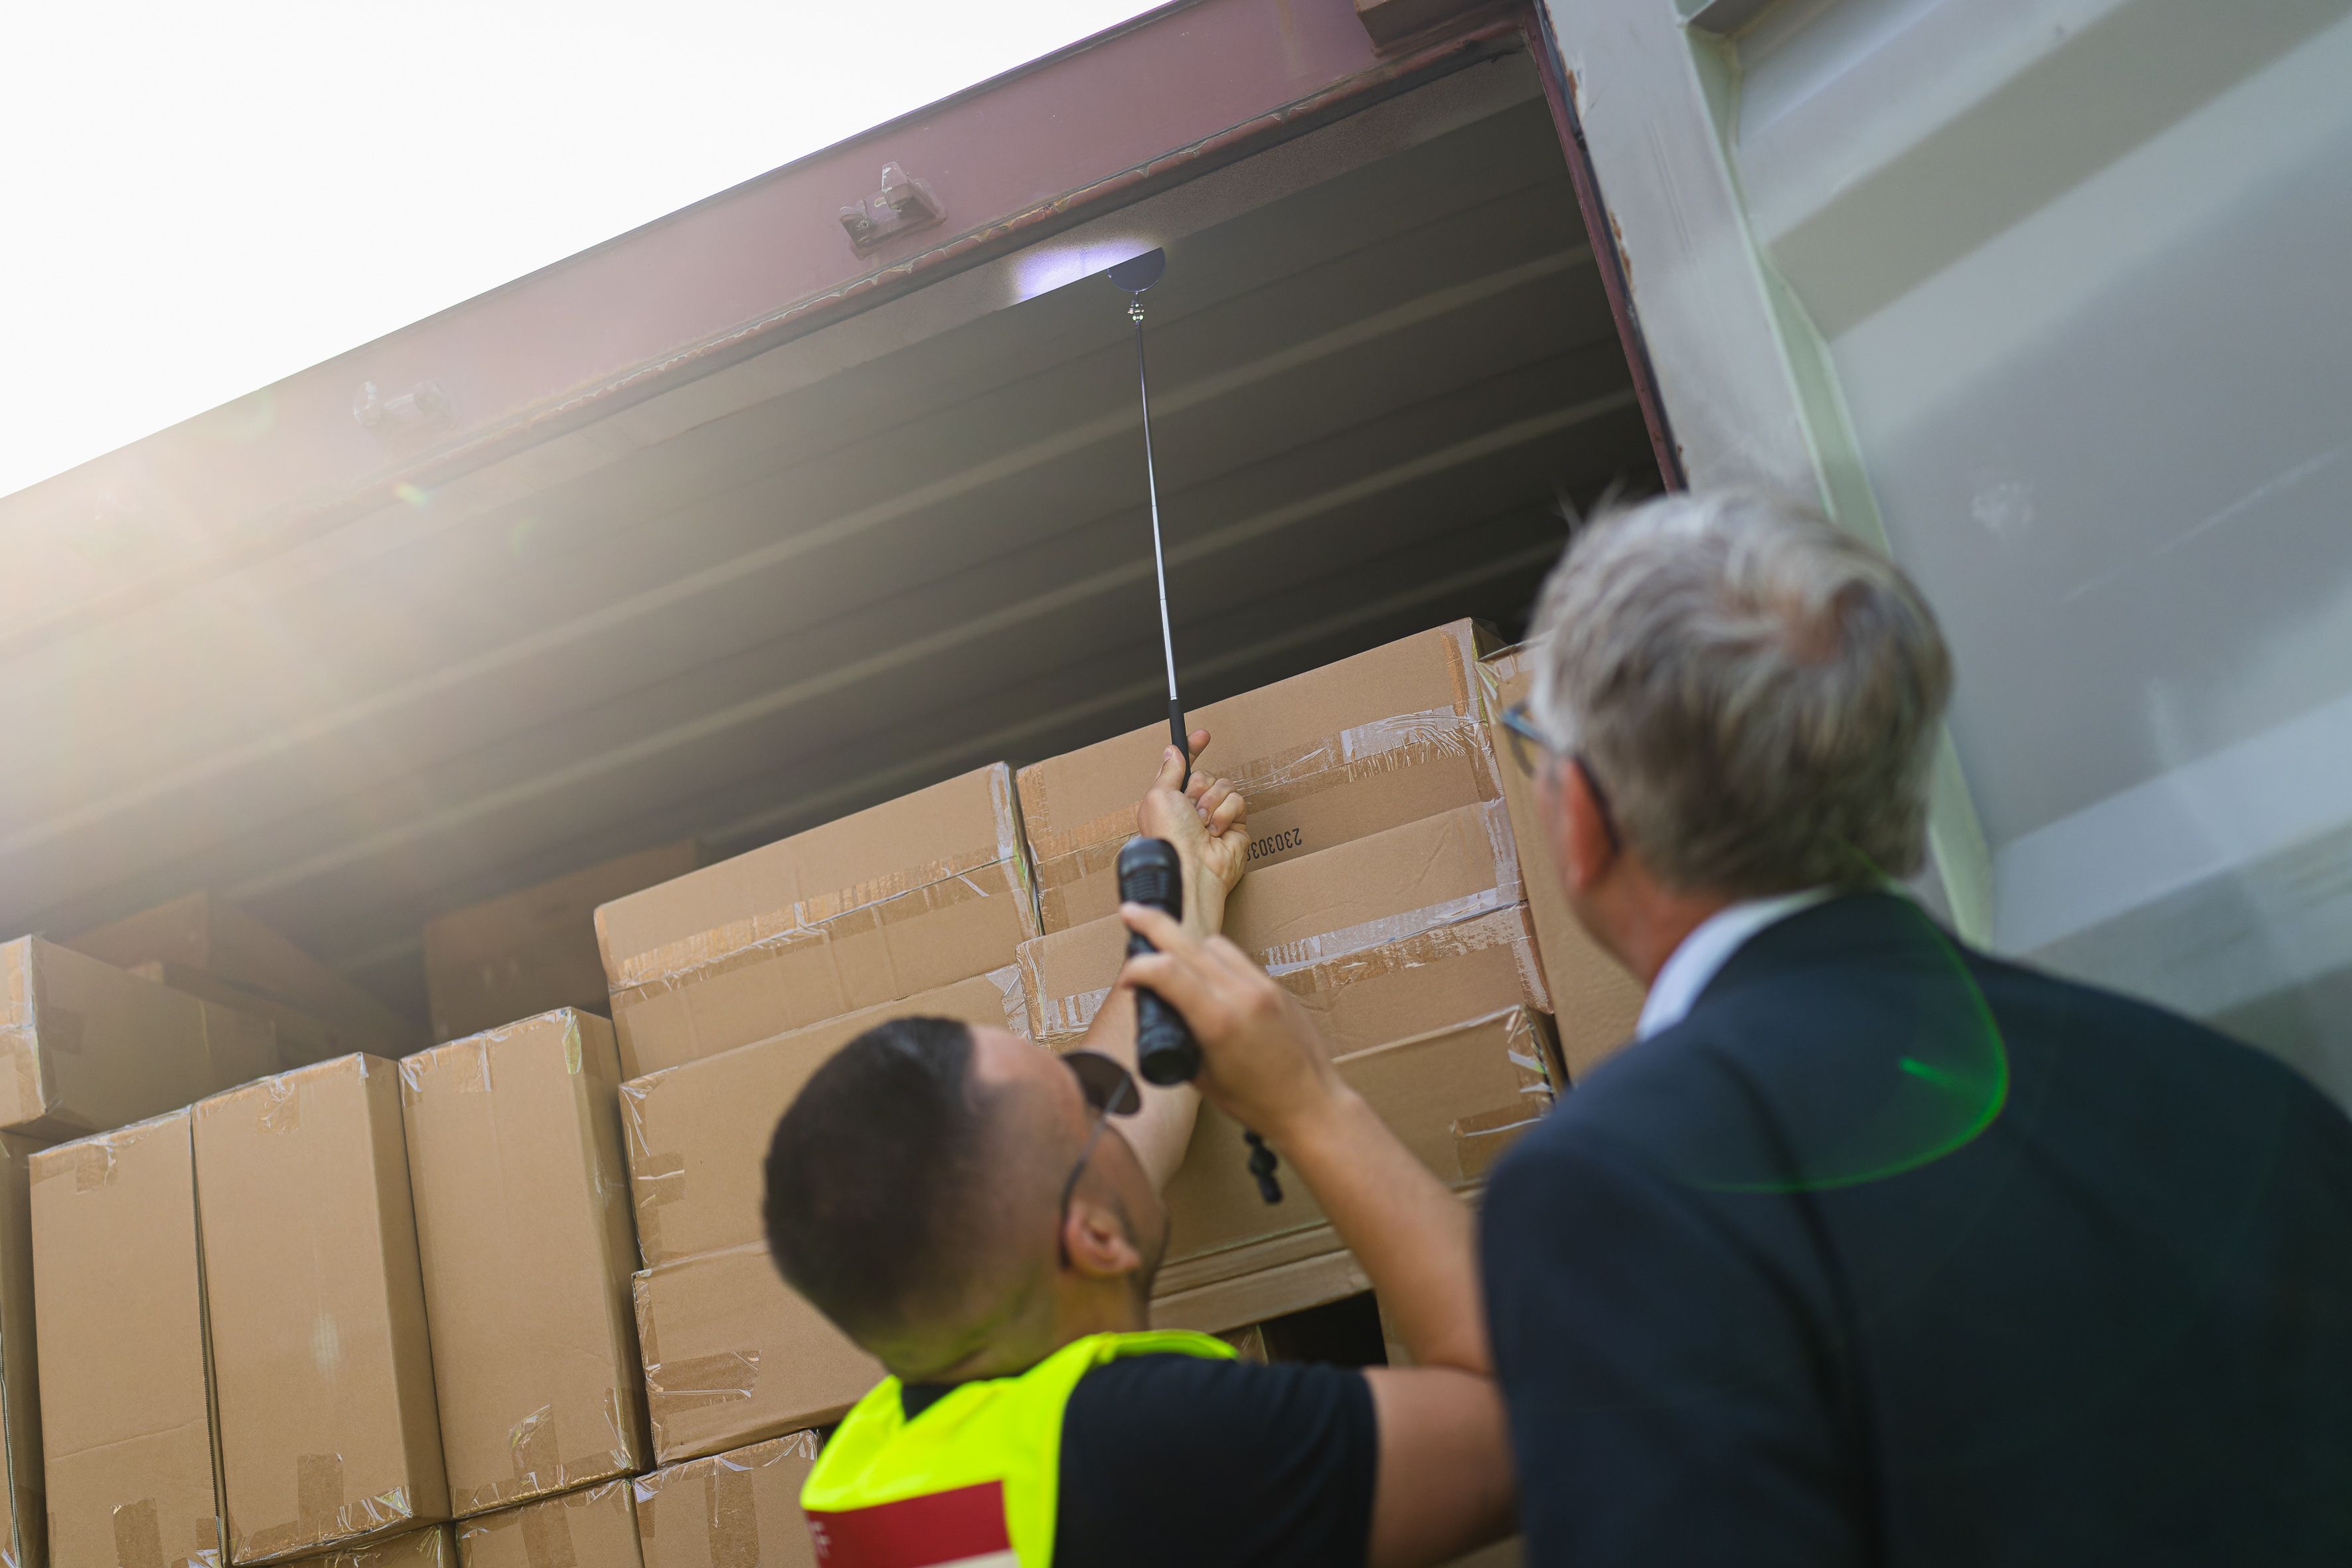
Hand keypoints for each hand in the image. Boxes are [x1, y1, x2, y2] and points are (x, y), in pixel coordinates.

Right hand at [1115, 903, 1348, 1147]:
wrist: (1312, 1106)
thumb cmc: (1257, 1103)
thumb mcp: (1201, 1078)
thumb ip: (1176, 1040)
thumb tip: (1158, 1014)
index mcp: (1219, 1022)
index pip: (1167, 971)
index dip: (1137, 968)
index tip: (1127, 979)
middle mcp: (1242, 995)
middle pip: (1189, 943)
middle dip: (1154, 924)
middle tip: (1130, 913)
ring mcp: (1264, 987)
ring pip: (1216, 944)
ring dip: (1188, 943)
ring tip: (1169, 951)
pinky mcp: (1277, 988)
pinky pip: (1239, 959)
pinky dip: (1215, 959)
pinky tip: (1205, 973)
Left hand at [1135, 728, 1246, 929]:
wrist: (1193, 867)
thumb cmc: (1170, 837)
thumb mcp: (1158, 796)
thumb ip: (1168, 771)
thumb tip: (1172, 751)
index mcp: (1169, 801)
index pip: (1183, 768)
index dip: (1192, 750)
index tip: (1202, 735)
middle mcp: (1191, 808)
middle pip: (1205, 774)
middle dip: (1199, 787)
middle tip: (1191, 807)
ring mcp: (1214, 816)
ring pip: (1223, 785)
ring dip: (1211, 802)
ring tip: (1203, 824)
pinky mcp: (1235, 825)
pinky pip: (1238, 800)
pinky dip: (1226, 813)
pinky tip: (1217, 831)